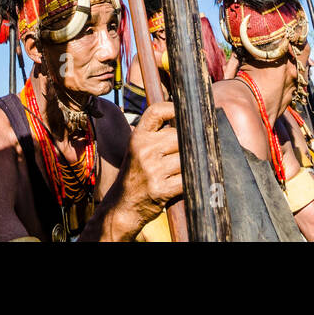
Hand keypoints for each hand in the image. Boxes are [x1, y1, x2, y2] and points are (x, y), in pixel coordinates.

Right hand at [118, 100, 182, 223]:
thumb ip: (156, 134)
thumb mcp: (138, 149)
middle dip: (187, 145)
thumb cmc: (135, 174)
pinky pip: (186, 179)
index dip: (173, 108)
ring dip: (190, 165)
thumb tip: (187, 119)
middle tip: (189, 152)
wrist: (123, 205)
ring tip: (185, 169)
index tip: (185, 114)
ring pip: (185, 158)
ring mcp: (152, 170)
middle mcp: (143, 150)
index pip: (156, 112)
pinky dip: (190, 181)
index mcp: (138, 137)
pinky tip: (187, 182)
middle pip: (178, 137)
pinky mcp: (161, 189)